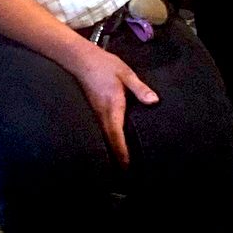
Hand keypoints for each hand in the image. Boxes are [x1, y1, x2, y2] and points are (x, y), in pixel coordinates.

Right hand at [68, 41, 159, 166]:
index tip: (128, 169)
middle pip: (109, 143)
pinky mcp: (93, 111)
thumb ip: (139, 89)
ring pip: (104, 138)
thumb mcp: (125, 74)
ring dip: (113, 151)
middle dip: (118, 159)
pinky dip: (108, 140)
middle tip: (128, 173)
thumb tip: (154, 101)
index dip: (123, 154)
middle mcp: (102, 116)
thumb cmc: (103, 65)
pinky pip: (101, 131)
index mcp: (112, 109)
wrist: (78, 58)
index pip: (117, 137)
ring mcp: (95, 115)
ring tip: (123, 163)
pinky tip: (114, 143)